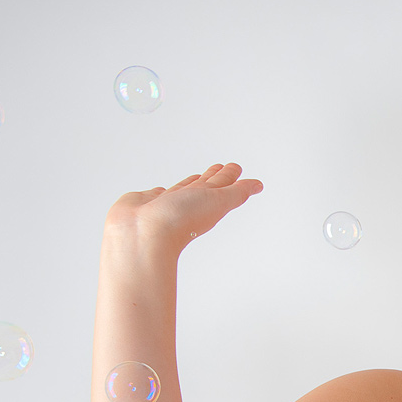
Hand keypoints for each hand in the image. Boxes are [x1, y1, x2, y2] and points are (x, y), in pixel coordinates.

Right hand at [105, 162, 263, 244]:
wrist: (143, 234)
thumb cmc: (181, 220)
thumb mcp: (218, 201)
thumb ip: (237, 192)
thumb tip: (258, 185)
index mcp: (207, 203)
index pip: (222, 185)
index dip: (229, 176)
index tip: (235, 167)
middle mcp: (188, 205)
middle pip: (204, 187)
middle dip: (213, 177)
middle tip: (221, 167)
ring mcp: (166, 205)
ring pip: (182, 191)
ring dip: (190, 184)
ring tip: (198, 176)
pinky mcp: (145, 204)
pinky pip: (156, 195)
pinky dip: (160, 192)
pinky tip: (162, 191)